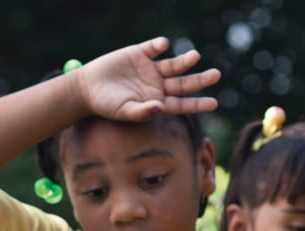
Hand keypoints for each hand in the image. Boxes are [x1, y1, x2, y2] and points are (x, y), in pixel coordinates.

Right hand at [75, 37, 219, 123]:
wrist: (88, 87)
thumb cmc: (106, 105)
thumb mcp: (123, 111)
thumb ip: (142, 112)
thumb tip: (160, 108)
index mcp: (157, 101)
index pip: (182, 103)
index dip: (197, 104)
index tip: (214, 104)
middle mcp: (158, 85)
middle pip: (184, 83)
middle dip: (200, 80)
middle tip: (216, 75)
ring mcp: (150, 68)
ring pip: (174, 65)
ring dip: (185, 61)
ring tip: (194, 57)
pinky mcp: (140, 53)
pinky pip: (154, 48)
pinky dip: (159, 45)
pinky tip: (162, 45)